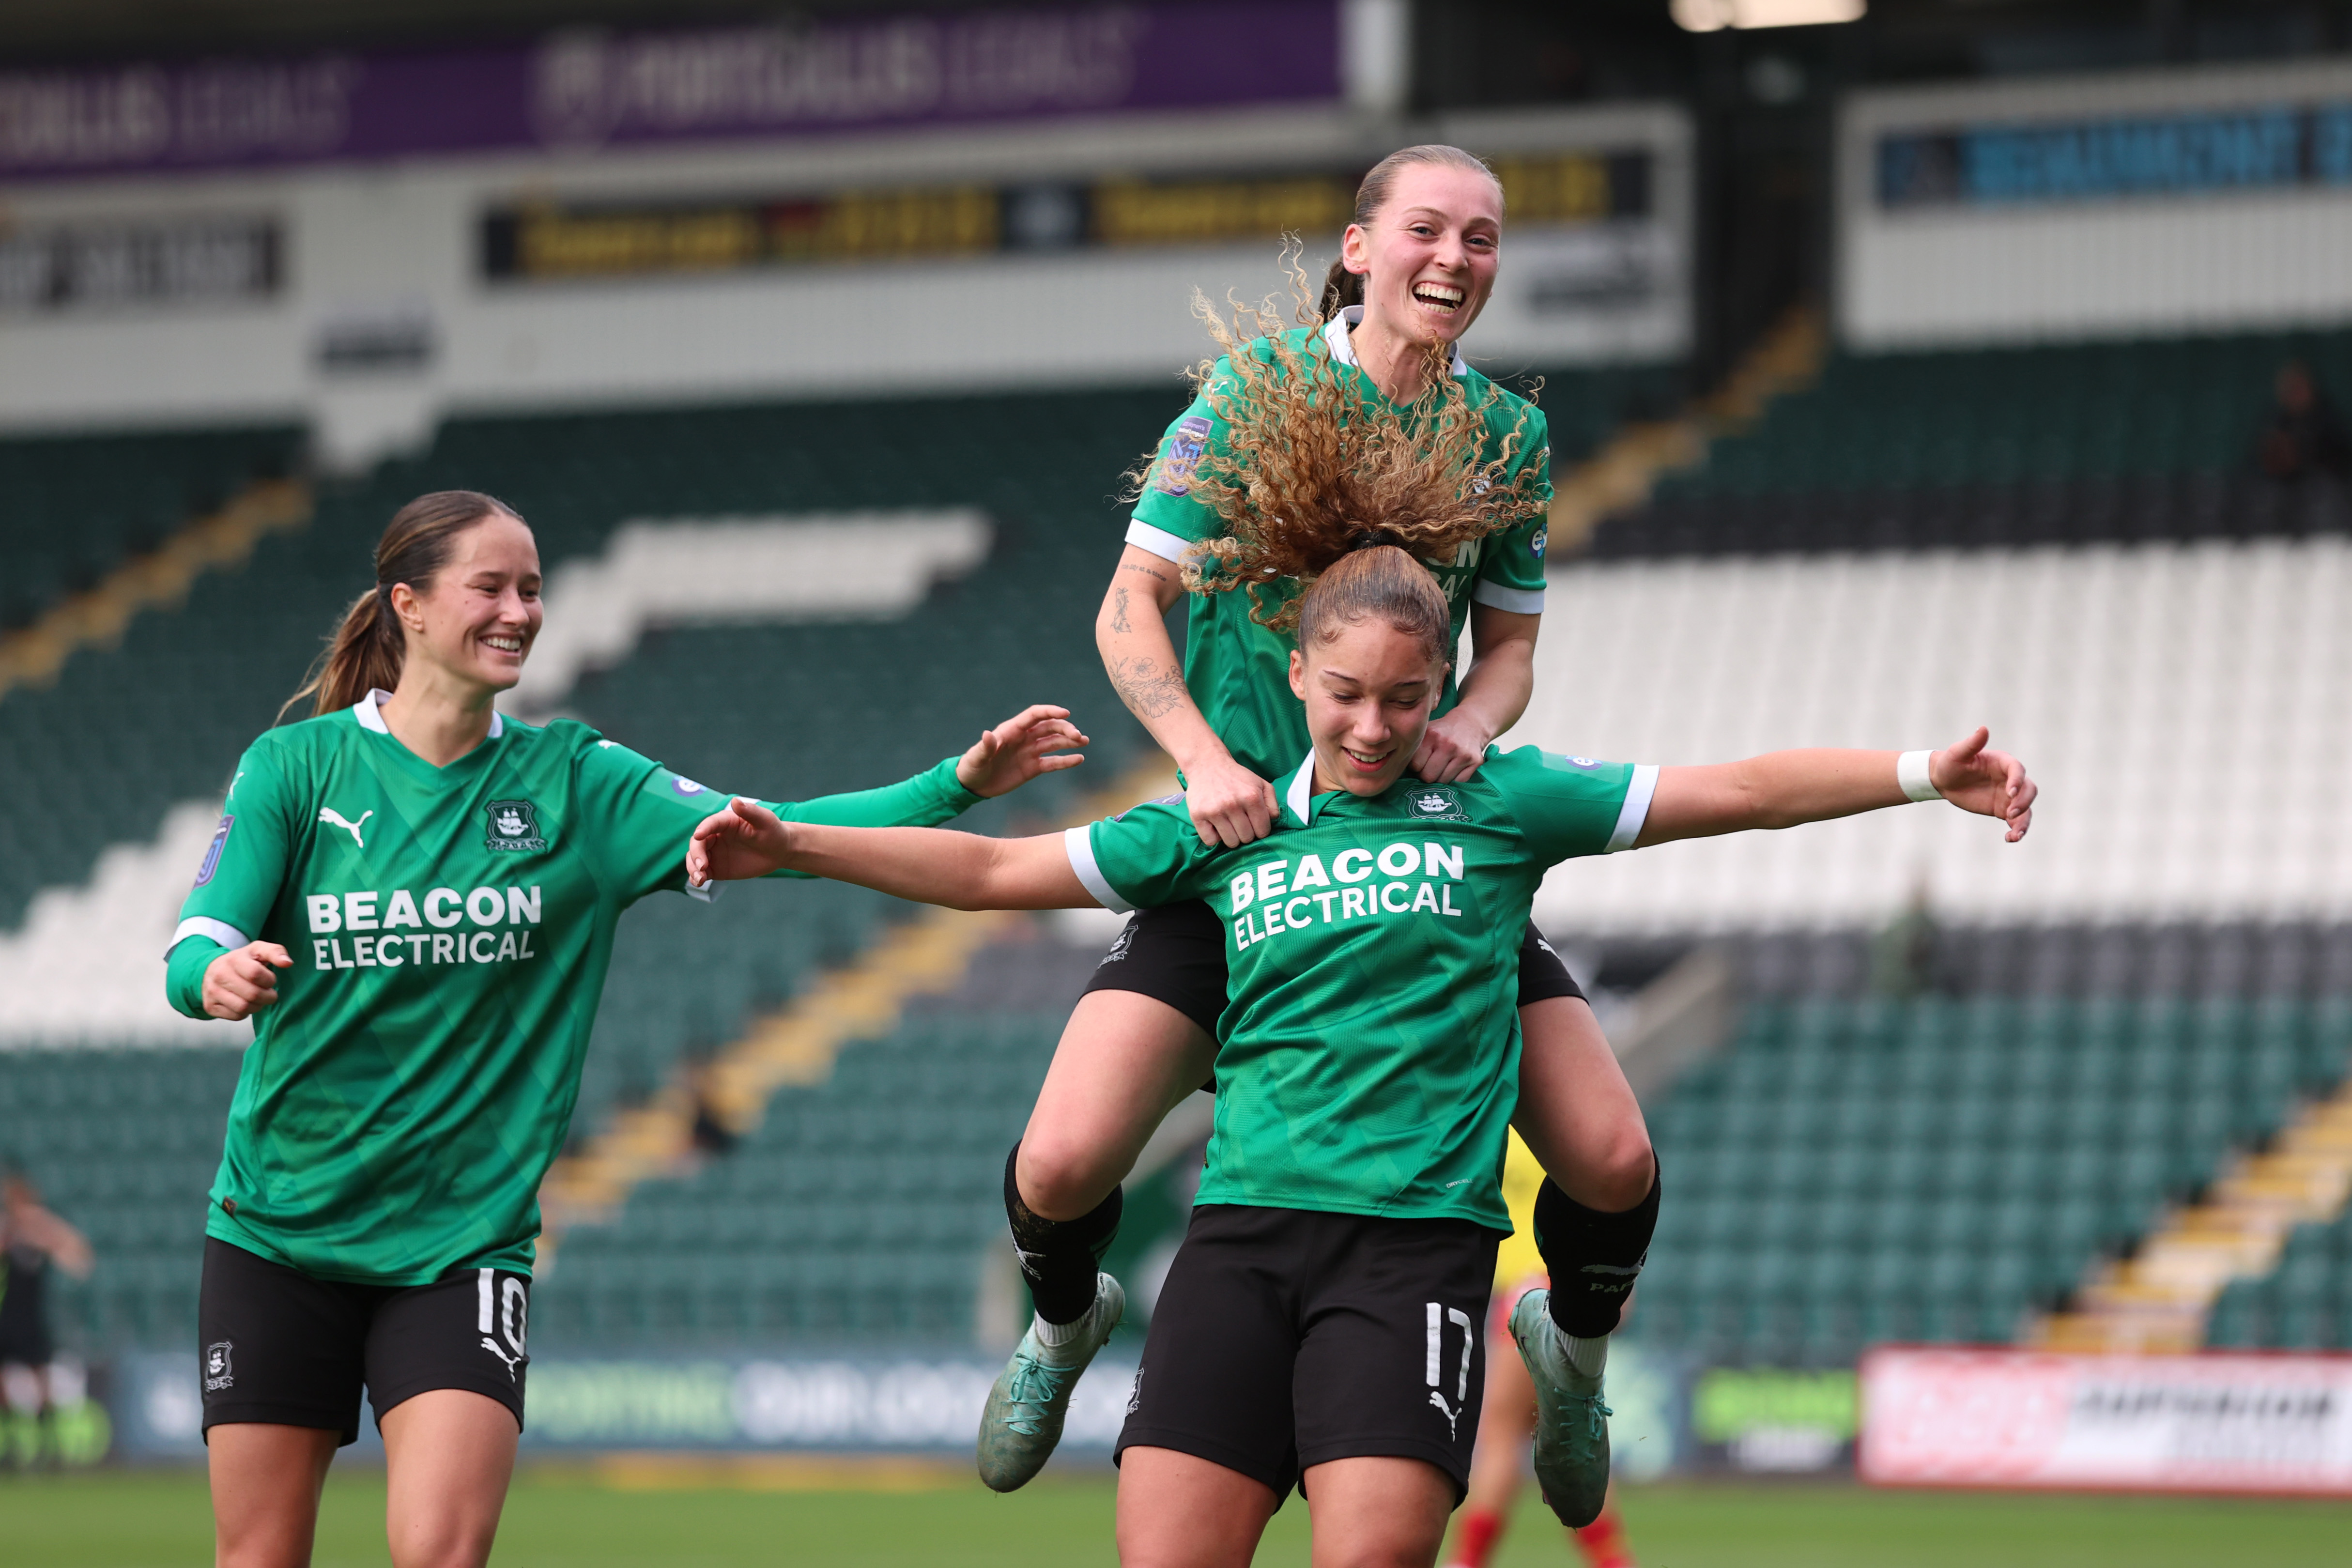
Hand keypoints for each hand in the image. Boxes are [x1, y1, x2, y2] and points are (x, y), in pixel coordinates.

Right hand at [203, 942, 290, 1020]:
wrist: (211, 970)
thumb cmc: (241, 961)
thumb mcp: (258, 950)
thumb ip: (275, 952)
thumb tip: (288, 963)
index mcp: (234, 959)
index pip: (255, 973)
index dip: (269, 980)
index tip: (270, 979)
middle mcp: (220, 975)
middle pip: (252, 994)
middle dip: (267, 996)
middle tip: (268, 993)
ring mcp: (213, 991)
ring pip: (244, 1007)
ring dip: (258, 1006)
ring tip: (258, 998)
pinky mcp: (210, 1006)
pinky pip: (236, 1016)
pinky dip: (246, 1012)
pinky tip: (245, 1002)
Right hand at [686, 797, 796, 885]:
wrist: (779, 851)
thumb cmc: (773, 831)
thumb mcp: (765, 820)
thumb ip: (750, 811)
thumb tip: (735, 800)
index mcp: (725, 821)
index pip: (710, 824)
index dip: (703, 829)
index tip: (699, 835)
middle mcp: (715, 836)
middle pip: (697, 843)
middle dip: (695, 854)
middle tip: (702, 866)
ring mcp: (714, 852)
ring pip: (694, 858)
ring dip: (692, 868)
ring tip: (700, 879)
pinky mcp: (716, 867)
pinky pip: (701, 872)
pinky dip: (696, 877)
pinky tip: (698, 882)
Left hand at [955, 705, 1088, 798]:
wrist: (973, 785)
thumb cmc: (972, 767)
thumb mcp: (976, 758)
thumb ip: (985, 747)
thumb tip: (987, 734)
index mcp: (1012, 730)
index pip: (1035, 715)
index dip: (1050, 712)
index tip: (1066, 714)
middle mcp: (1024, 738)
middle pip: (1049, 728)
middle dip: (1065, 729)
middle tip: (1079, 736)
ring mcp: (1030, 752)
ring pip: (1054, 743)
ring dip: (1069, 741)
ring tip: (1084, 742)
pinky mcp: (1033, 768)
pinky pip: (1053, 762)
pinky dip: (1066, 761)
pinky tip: (1079, 759)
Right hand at [1181, 751, 1276, 848]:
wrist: (1207, 765)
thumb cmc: (1236, 777)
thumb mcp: (1261, 783)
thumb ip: (1272, 803)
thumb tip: (1272, 821)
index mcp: (1252, 797)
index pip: (1263, 831)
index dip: (1260, 830)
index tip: (1254, 824)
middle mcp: (1233, 804)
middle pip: (1247, 838)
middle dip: (1246, 833)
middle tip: (1240, 822)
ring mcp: (1214, 811)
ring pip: (1231, 842)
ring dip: (1231, 836)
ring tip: (1229, 824)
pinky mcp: (1198, 815)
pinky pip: (1210, 841)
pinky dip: (1214, 837)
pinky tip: (1215, 826)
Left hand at [1412, 708, 1493, 783]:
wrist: (1470, 723)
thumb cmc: (1442, 731)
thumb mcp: (1425, 732)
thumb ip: (1414, 748)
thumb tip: (1400, 769)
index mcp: (1431, 735)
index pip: (1415, 766)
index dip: (1416, 766)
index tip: (1421, 761)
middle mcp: (1448, 744)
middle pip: (1428, 777)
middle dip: (1427, 774)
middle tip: (1431, 766)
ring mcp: (1463, 754)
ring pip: (1443, 782)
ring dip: (1440, 778)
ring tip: (1443, 766)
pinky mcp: (1476, 761)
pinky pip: (1458, 783)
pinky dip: (1454, 780)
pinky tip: (1454, 768)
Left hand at [1930, 727, 2036, 842]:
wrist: (1944, 780)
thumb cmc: (1951, 763)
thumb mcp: (1958, 753)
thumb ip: (1972, 743)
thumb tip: (1983, 728)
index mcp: (2003, 763)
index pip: (2018, 770)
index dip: (2017, 780)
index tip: (2010, 792)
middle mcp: (2010, 779)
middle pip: (2029, 789)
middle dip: (2024, 801)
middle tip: (2009, 812)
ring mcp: (2008, 795)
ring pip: (2026, 808)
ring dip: (2024, 820)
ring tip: (2015, 834)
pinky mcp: (2002, 809)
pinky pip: (2016, 820)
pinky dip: (2017, 830)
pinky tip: (2010, 839)